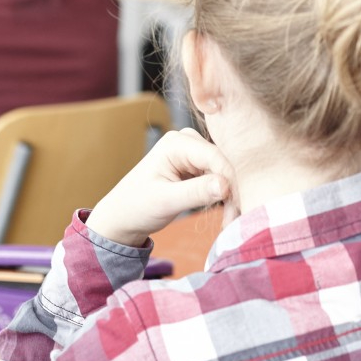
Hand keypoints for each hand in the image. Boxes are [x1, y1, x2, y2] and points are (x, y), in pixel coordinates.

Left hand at [86, 129, 234, 247]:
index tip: (237, 206)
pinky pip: (219, 178)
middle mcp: (187, 141)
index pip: (214, 156)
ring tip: (228, 219)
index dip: (230, 179)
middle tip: (233, 218)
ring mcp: (193, 152)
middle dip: (230, 190)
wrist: (123, 216)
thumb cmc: (136, 206)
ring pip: (224, 172)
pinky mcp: (197, 165)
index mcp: (176, 143)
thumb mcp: (165, 201)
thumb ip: (196, 192)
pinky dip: (223, 196)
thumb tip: (226, 185)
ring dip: (229, 195)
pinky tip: (224, 213)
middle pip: (222, 163)